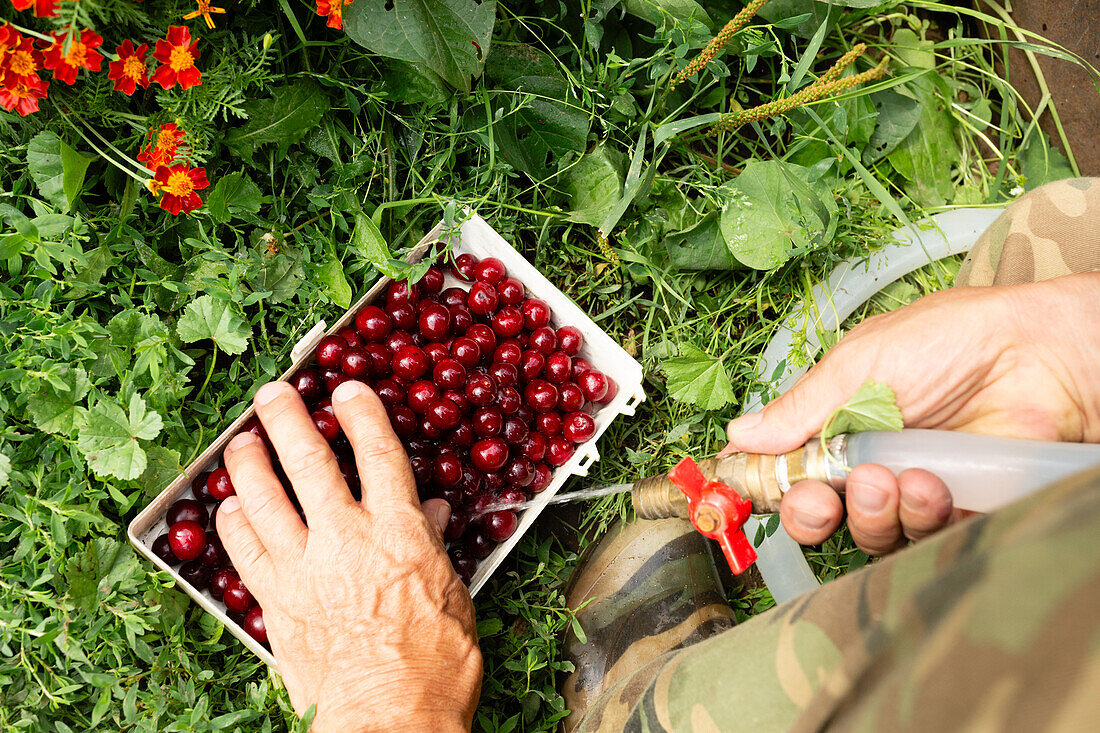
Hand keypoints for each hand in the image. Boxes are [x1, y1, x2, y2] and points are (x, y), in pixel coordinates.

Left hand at [216, 380, 480, 731]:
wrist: (390, 719)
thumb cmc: (434, 665)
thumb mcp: (452, 595)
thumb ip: (435, 545)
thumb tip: (432, 512)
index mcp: (398, 531)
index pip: (378, 452)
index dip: (361, 413)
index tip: (347, 388)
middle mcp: (345, 538)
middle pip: (307, 459)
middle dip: (287, 418)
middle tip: (272, 393)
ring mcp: (303, 568)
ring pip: (263, 498)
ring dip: (248, 463)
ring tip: (242, 442)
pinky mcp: (274, 601)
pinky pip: (243, 549)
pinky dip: (234, 523)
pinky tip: (231, 509)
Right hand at [722, 272, 1099, 554]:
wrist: (1039, 353)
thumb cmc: (949, 339)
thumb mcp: (858, 363)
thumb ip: (799, 407)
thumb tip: (739, 435)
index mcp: (836, 421)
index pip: (787, 467)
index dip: (766, 485)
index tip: (746, 492)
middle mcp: (867, 459)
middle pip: (817, 513)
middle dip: (810, 513)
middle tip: (820, 499)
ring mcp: (909, 487)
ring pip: (866, 531)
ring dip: (870, 511)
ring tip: (892, 478)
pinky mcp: (954, 510)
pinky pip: (919, 539)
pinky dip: (917, 516)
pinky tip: (931, 482)